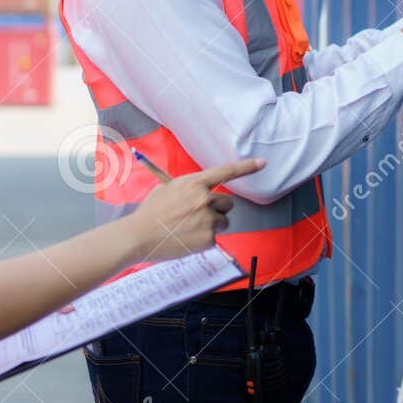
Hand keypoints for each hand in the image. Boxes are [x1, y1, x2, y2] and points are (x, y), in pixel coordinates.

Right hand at [125, 158, 266, 262]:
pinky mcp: (208, 238)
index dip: (247, 166)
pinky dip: (203, 240)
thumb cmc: (150, 212)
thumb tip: (198, 192)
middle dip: (218, 209)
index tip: (263, 162)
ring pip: (223, 222)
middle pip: (228, 203)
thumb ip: (187, 188)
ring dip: (212, 225)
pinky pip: (214, 238)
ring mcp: (208, 219)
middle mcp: (205, 199)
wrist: (139, 235)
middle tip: (198, 216)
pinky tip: (186, 239)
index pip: (226, 172)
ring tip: (189, 229)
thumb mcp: (167, 189)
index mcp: (195, 183)